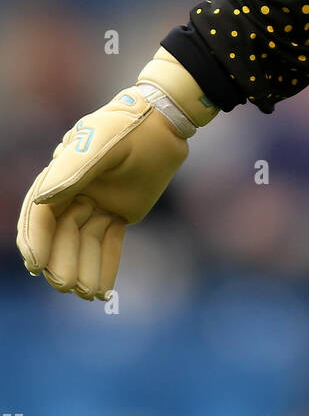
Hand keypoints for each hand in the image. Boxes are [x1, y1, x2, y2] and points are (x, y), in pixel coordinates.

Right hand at [16, 53, 214, 300]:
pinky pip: (108, 243)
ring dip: (83, 269)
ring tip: (88, 295)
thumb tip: (42, 198)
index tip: (36, 265)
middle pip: (60, 233)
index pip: (41, 213)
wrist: (165, 121)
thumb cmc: (132, 124)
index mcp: (63, 174)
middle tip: (66, 286)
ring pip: (84, 242)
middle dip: (61, 261)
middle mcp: (75, 192)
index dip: (36, 238)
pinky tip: (104, 291)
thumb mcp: (106, 139)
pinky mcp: (119, 212)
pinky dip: (105, 266)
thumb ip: (76, 167)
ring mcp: (96, 203)